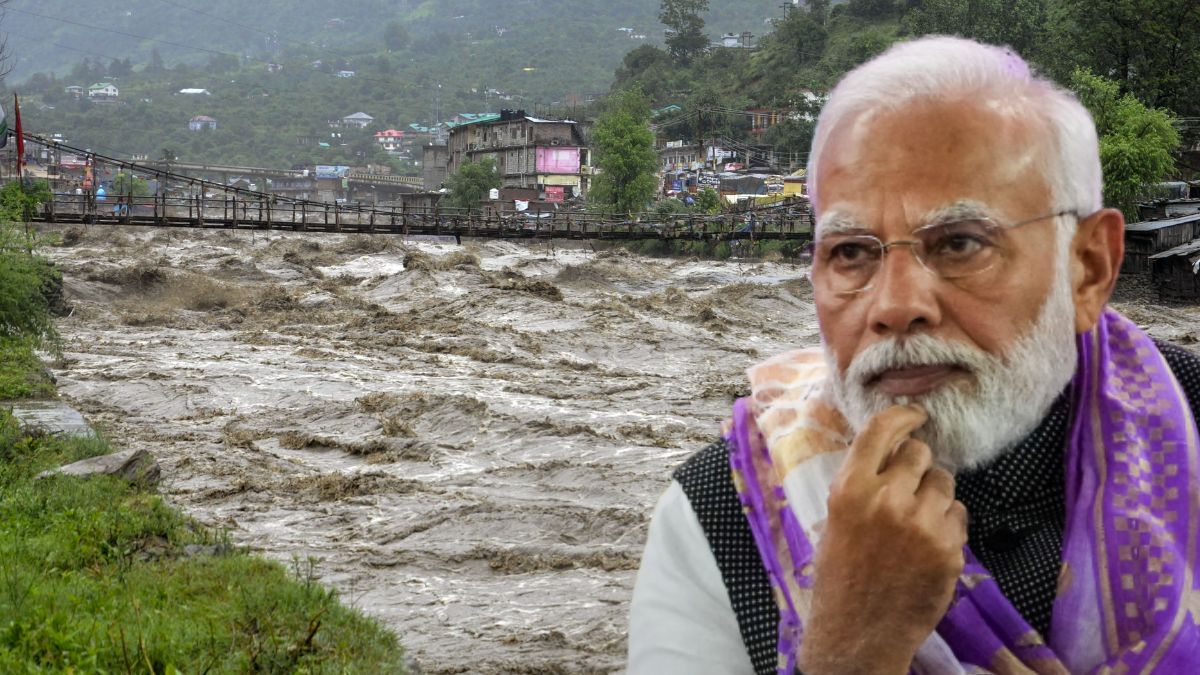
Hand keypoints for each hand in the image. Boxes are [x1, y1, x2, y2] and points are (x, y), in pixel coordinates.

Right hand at [799, 405, 966, 674]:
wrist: (858, 632)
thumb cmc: (841, 574)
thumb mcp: (837, 518)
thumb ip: (863, 481)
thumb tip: (894, 446)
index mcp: (850, 489)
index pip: (881, 430)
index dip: (902, 416)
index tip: (914, 415)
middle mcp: (887, 500)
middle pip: (920, 452)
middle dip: (917, 464)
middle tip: (907, 486)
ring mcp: (922, 525)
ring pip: (944, 481)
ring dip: (934, 494)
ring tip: (916, 521)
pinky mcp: (949, 549)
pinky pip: (959, 514)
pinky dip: (948, 524)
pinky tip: (928, 545)